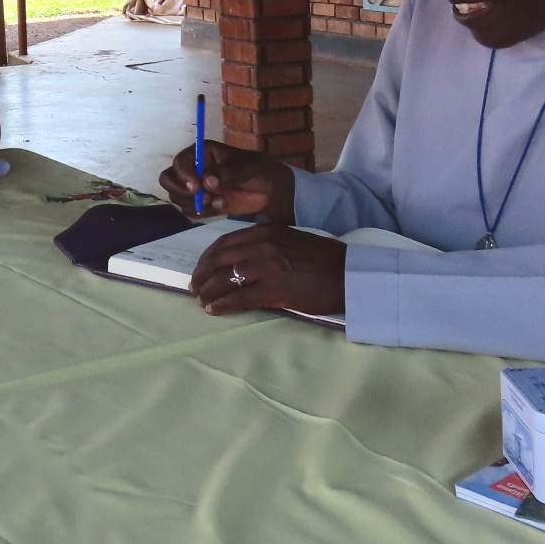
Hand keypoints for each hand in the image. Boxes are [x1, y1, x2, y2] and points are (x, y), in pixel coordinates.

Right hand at [159, 141, 296, 221]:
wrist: (271, 191)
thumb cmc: (260, 171)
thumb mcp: (247, 167)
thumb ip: (227, 173)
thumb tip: (206, 181)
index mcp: (203, 153)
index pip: (180, 161)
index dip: (183, 174)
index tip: (195, 187)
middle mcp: (194, 168)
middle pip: (169, 179)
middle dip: (181, 191)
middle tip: (201, 199)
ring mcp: (196, 187)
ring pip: (177, 197)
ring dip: (194, 203)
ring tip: (218, 202)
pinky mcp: (202, 202)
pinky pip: (189, 210)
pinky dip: (203, 212)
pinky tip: (221, 207)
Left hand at [189, 225, 346, 317]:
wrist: (349, 274)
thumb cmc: (323, 261)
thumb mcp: (290, 242)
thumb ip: (266, 246)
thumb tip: (243, 261)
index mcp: (265, 233)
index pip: (224, 243)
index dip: (208, 257)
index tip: (201, 269)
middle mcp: (261, 246)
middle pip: (219, 260)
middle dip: (202, 275)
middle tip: (195, 287)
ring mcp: (266, 267)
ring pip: (225, 279)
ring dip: (209, 291)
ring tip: (202, 301)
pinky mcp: (274, 289)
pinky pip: (240, 297)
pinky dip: (223, 304)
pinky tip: (215, 310)